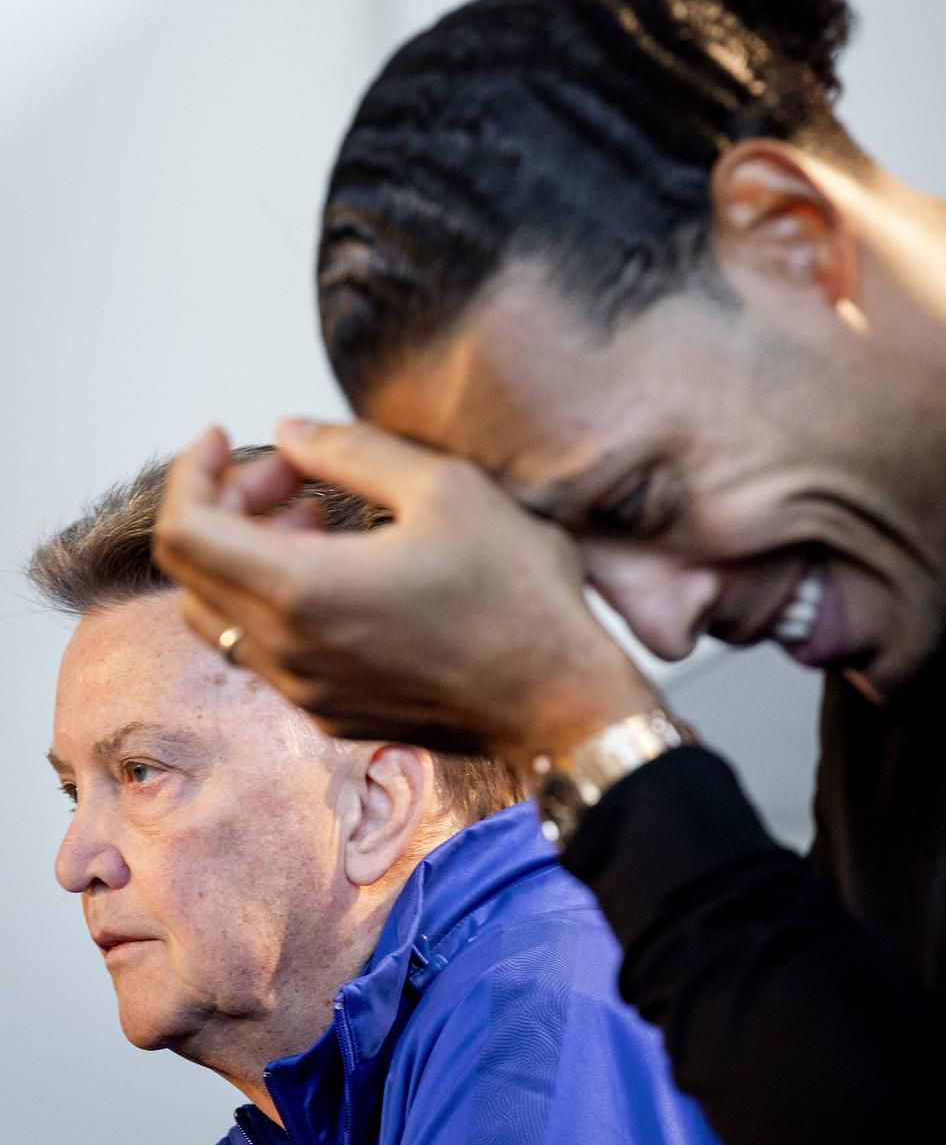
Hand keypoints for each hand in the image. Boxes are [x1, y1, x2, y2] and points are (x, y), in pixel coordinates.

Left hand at [154, 420, 657, 768]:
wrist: (563, 703)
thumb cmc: (517, 597)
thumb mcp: (444, 488)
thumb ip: (351, 451)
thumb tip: (288, 432)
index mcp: (302, 592)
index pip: (184, 532)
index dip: (191, 473)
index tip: (224, 439)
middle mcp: (287, 652)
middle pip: (192, 572)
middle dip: (225, 505)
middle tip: (289, 472)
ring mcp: (305, 691)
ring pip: (222, 615)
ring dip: (246, 554)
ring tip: (312, 517)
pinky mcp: (330, 713)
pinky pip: (266, 649)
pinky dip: (273, 598)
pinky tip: (337, 570)